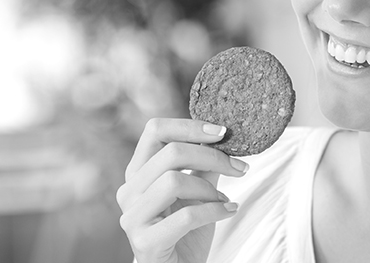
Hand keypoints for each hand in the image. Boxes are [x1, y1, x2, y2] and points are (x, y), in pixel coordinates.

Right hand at [116, 118, 248, 262]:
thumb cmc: (185, 232)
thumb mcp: (197, 192)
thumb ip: (203, 165)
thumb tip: (224, 136)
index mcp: (138, 172)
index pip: (155, 130)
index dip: (189, 126)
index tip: (221, 133)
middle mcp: (129, 191)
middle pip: (171, 152)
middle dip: (212, 157)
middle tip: (240, 168)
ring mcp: (133, 217)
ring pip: (174, 181)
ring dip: (208, 189)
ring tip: (223, 199)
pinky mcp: (145, 242)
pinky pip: (186, 216)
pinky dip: (214, 211)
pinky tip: (228, 211)